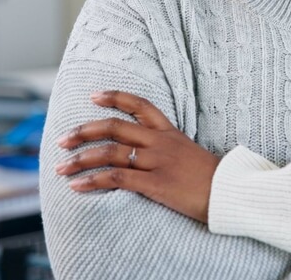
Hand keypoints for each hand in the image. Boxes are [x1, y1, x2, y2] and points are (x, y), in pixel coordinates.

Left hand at [55, 91, 220, 223]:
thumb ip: (166, 148)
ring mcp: (157, 162)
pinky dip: (92, 181)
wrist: (230, 193)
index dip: (114, 97)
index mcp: (169, 132)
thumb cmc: (211, 178)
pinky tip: (77, 186)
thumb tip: (143, 152)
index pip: (139, 105)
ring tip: (61, 167)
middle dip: (83, 132)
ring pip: (110, 153)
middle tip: (62, 139)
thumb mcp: (189, 153)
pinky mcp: (155, 184)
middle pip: (114, 128)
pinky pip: (116, 178)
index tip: (93, 96)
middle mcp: (160, 142)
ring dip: (80, 159)